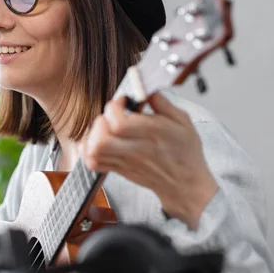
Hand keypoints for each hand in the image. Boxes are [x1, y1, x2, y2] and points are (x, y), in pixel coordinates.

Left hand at [78, 92, 217, 229]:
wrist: (184, 184)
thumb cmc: (185, 152)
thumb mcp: (183, 121)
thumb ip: (163, 103)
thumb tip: (146, 89)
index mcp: (154, 134)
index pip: (120, 123)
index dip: (114, 108)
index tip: (121, 101)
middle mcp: (137, 150)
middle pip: (102, 139)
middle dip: (101, 121)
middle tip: (111, 116)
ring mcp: (125, 162)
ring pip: (95, 151)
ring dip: (93, 135)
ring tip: (105, 128)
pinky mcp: (118, 169)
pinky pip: (93, 163)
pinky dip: (88, 151)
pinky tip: (96, 141)